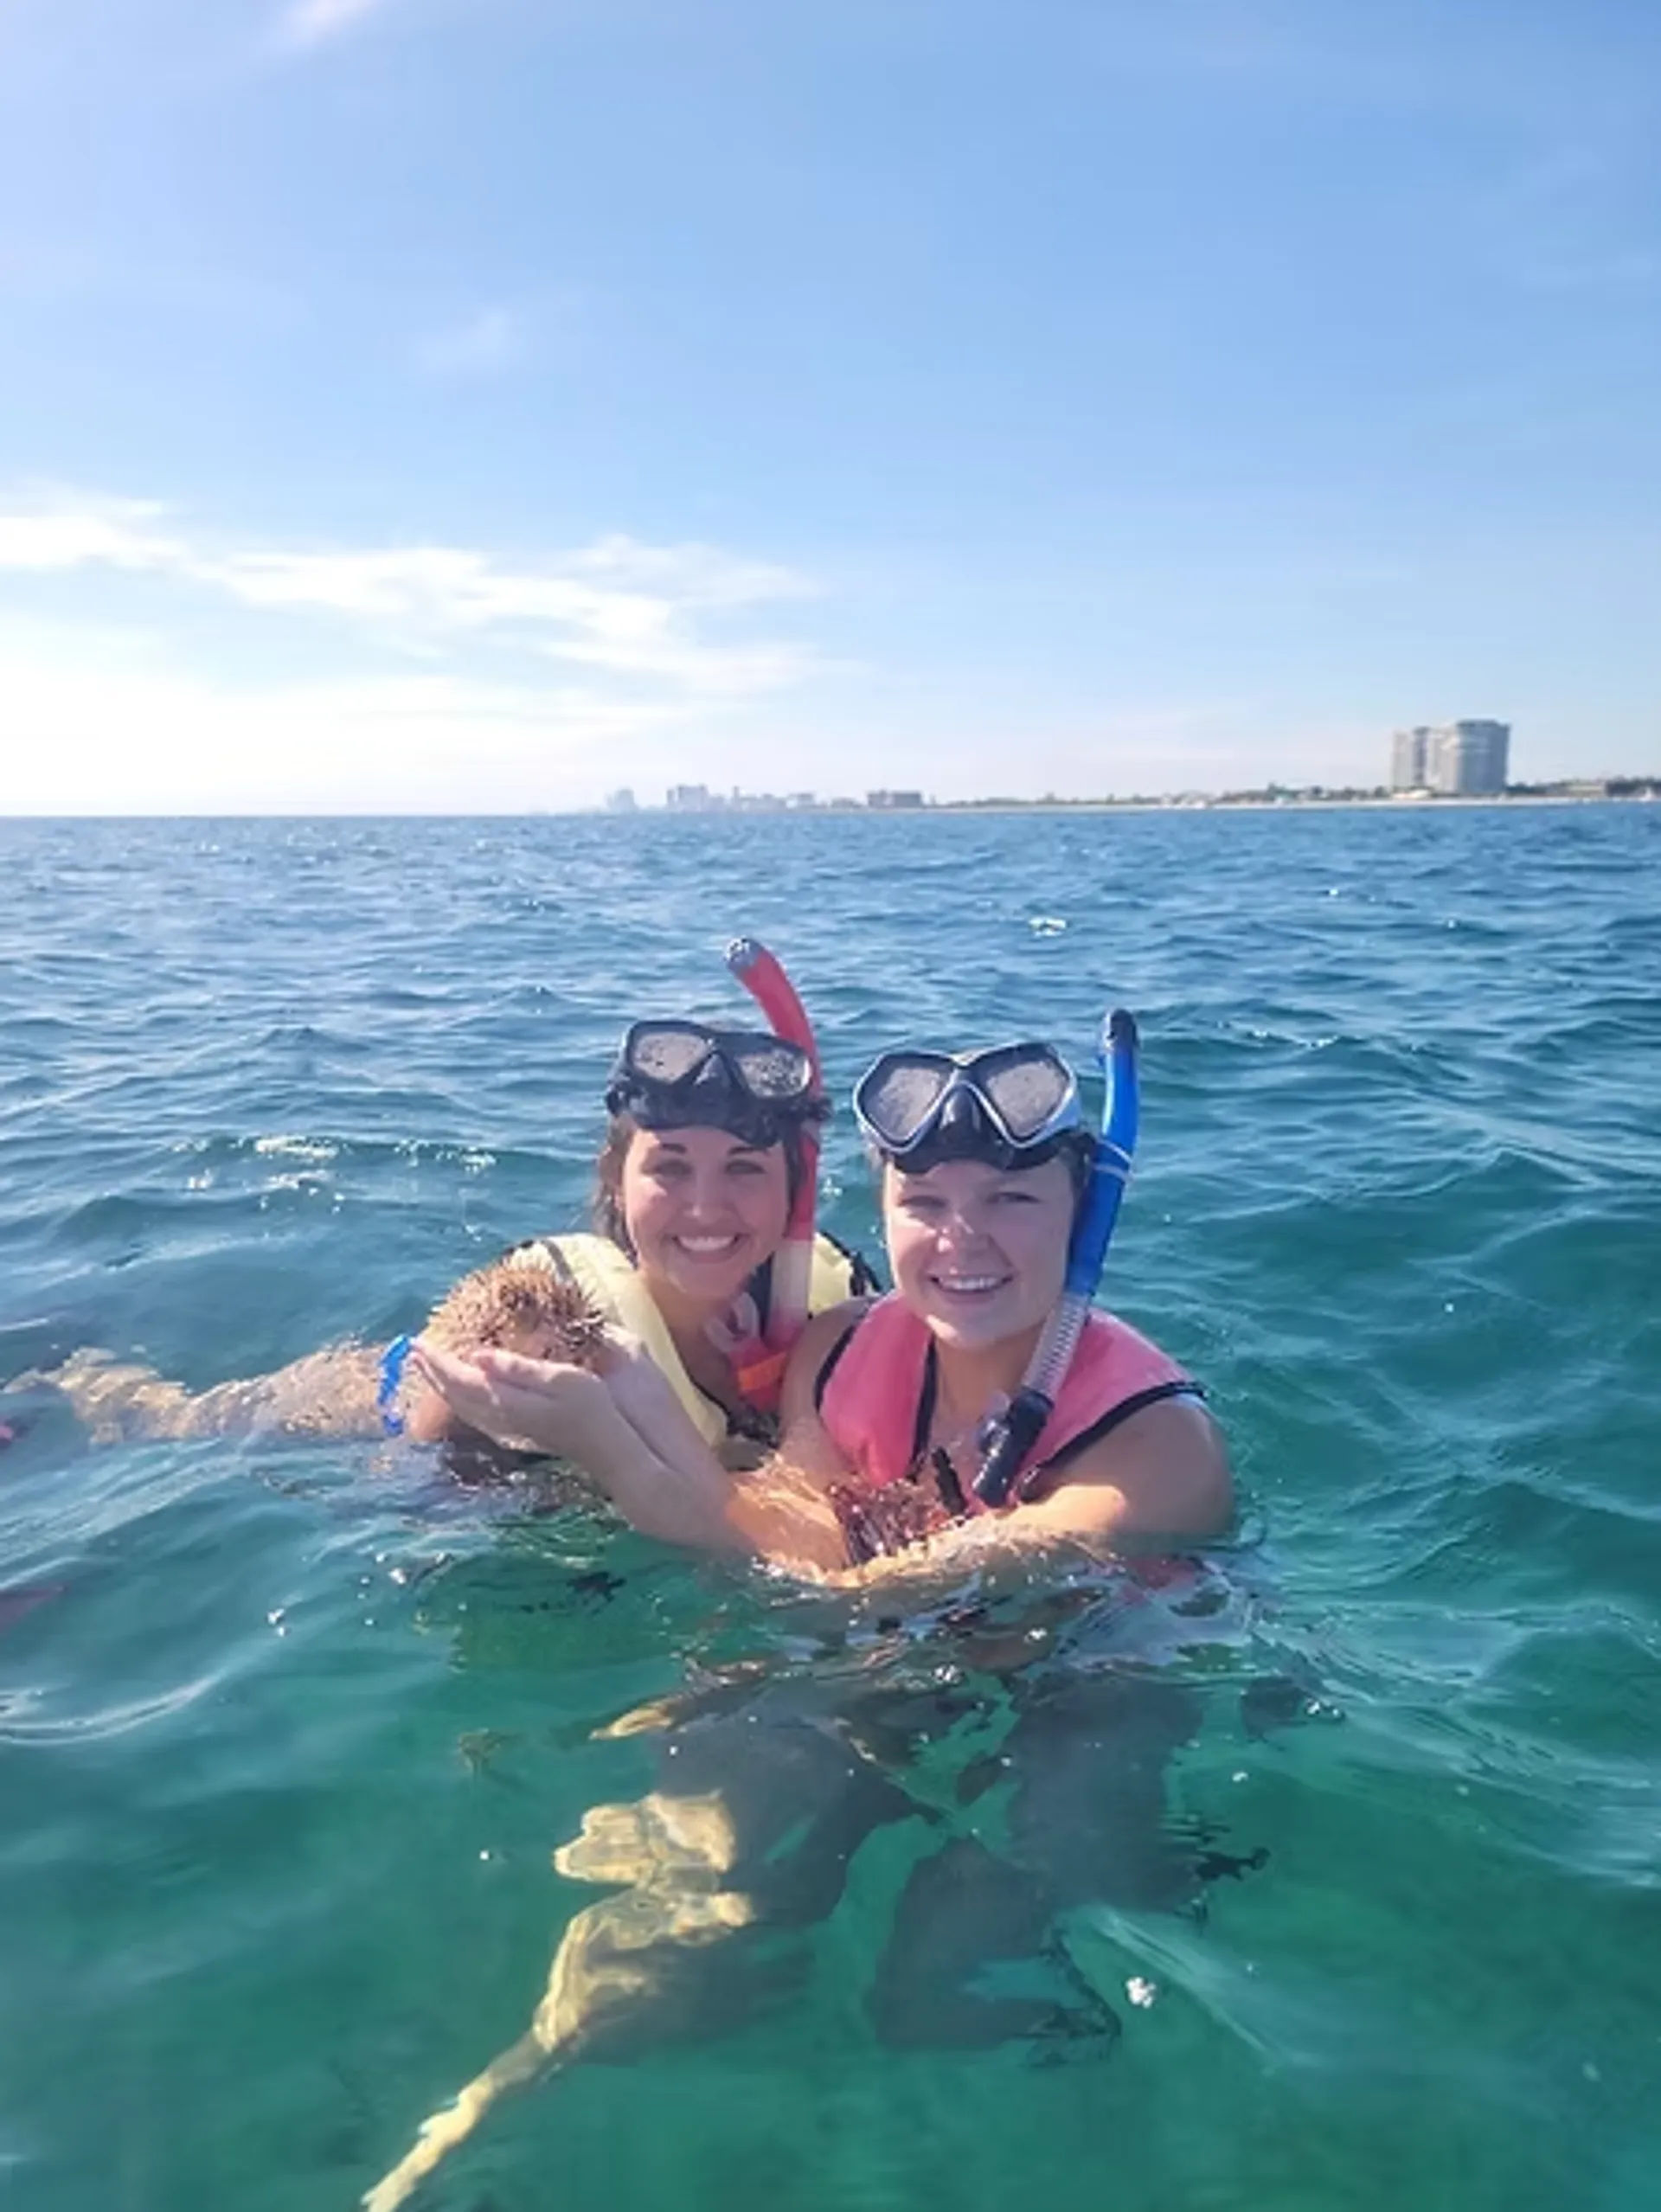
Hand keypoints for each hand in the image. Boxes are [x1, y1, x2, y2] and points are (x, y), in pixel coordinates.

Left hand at [410, 1337, 617, 1459]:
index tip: (417, 1342)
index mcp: (507, 1400)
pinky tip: (460, 1392)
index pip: (460, 1379)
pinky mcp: (515, 1431)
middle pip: (455, 1394)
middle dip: (433, 1372)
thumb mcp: (558, 1379)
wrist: (606, 1447)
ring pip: (462, 1406)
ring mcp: (506, 1428)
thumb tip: (476, 1355)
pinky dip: (459, 1398)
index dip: (437, 1361)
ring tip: (428, 1366)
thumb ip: (517, 1368)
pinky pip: (474, 1413)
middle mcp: (499, 1417)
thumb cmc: (590, 1407)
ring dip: (443, 1385)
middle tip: (413, 1349)